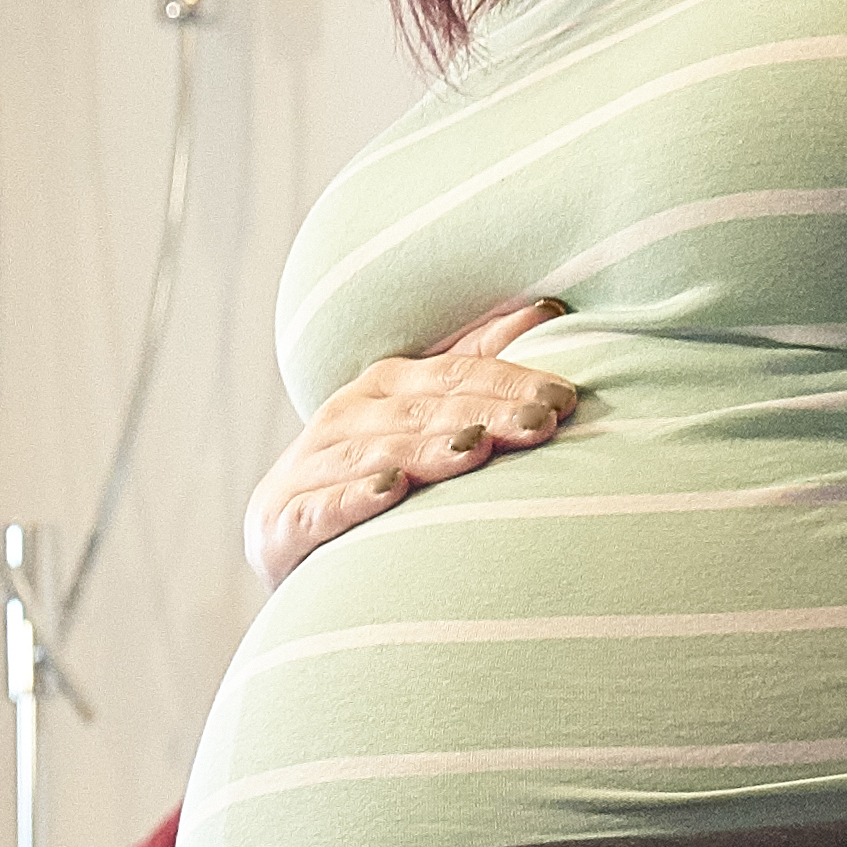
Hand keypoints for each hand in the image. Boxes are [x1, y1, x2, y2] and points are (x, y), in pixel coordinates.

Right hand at [247, 299, 582, 588]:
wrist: (284, 536)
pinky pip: (321, 508)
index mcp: (383, 385)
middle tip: (539, 424)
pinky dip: (355, 498)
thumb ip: (475, 364)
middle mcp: (346, 416)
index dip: (509, 382)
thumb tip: (546, 310)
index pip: (455, 375)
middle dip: (483, 415)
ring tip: (477, 451)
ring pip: (377, 454)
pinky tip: (392, 492)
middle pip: (424, 412)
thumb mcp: (418, 414)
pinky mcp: (283, 522)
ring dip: (428, 452)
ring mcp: (312, 468)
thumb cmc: (371, 471)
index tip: (563, 398)